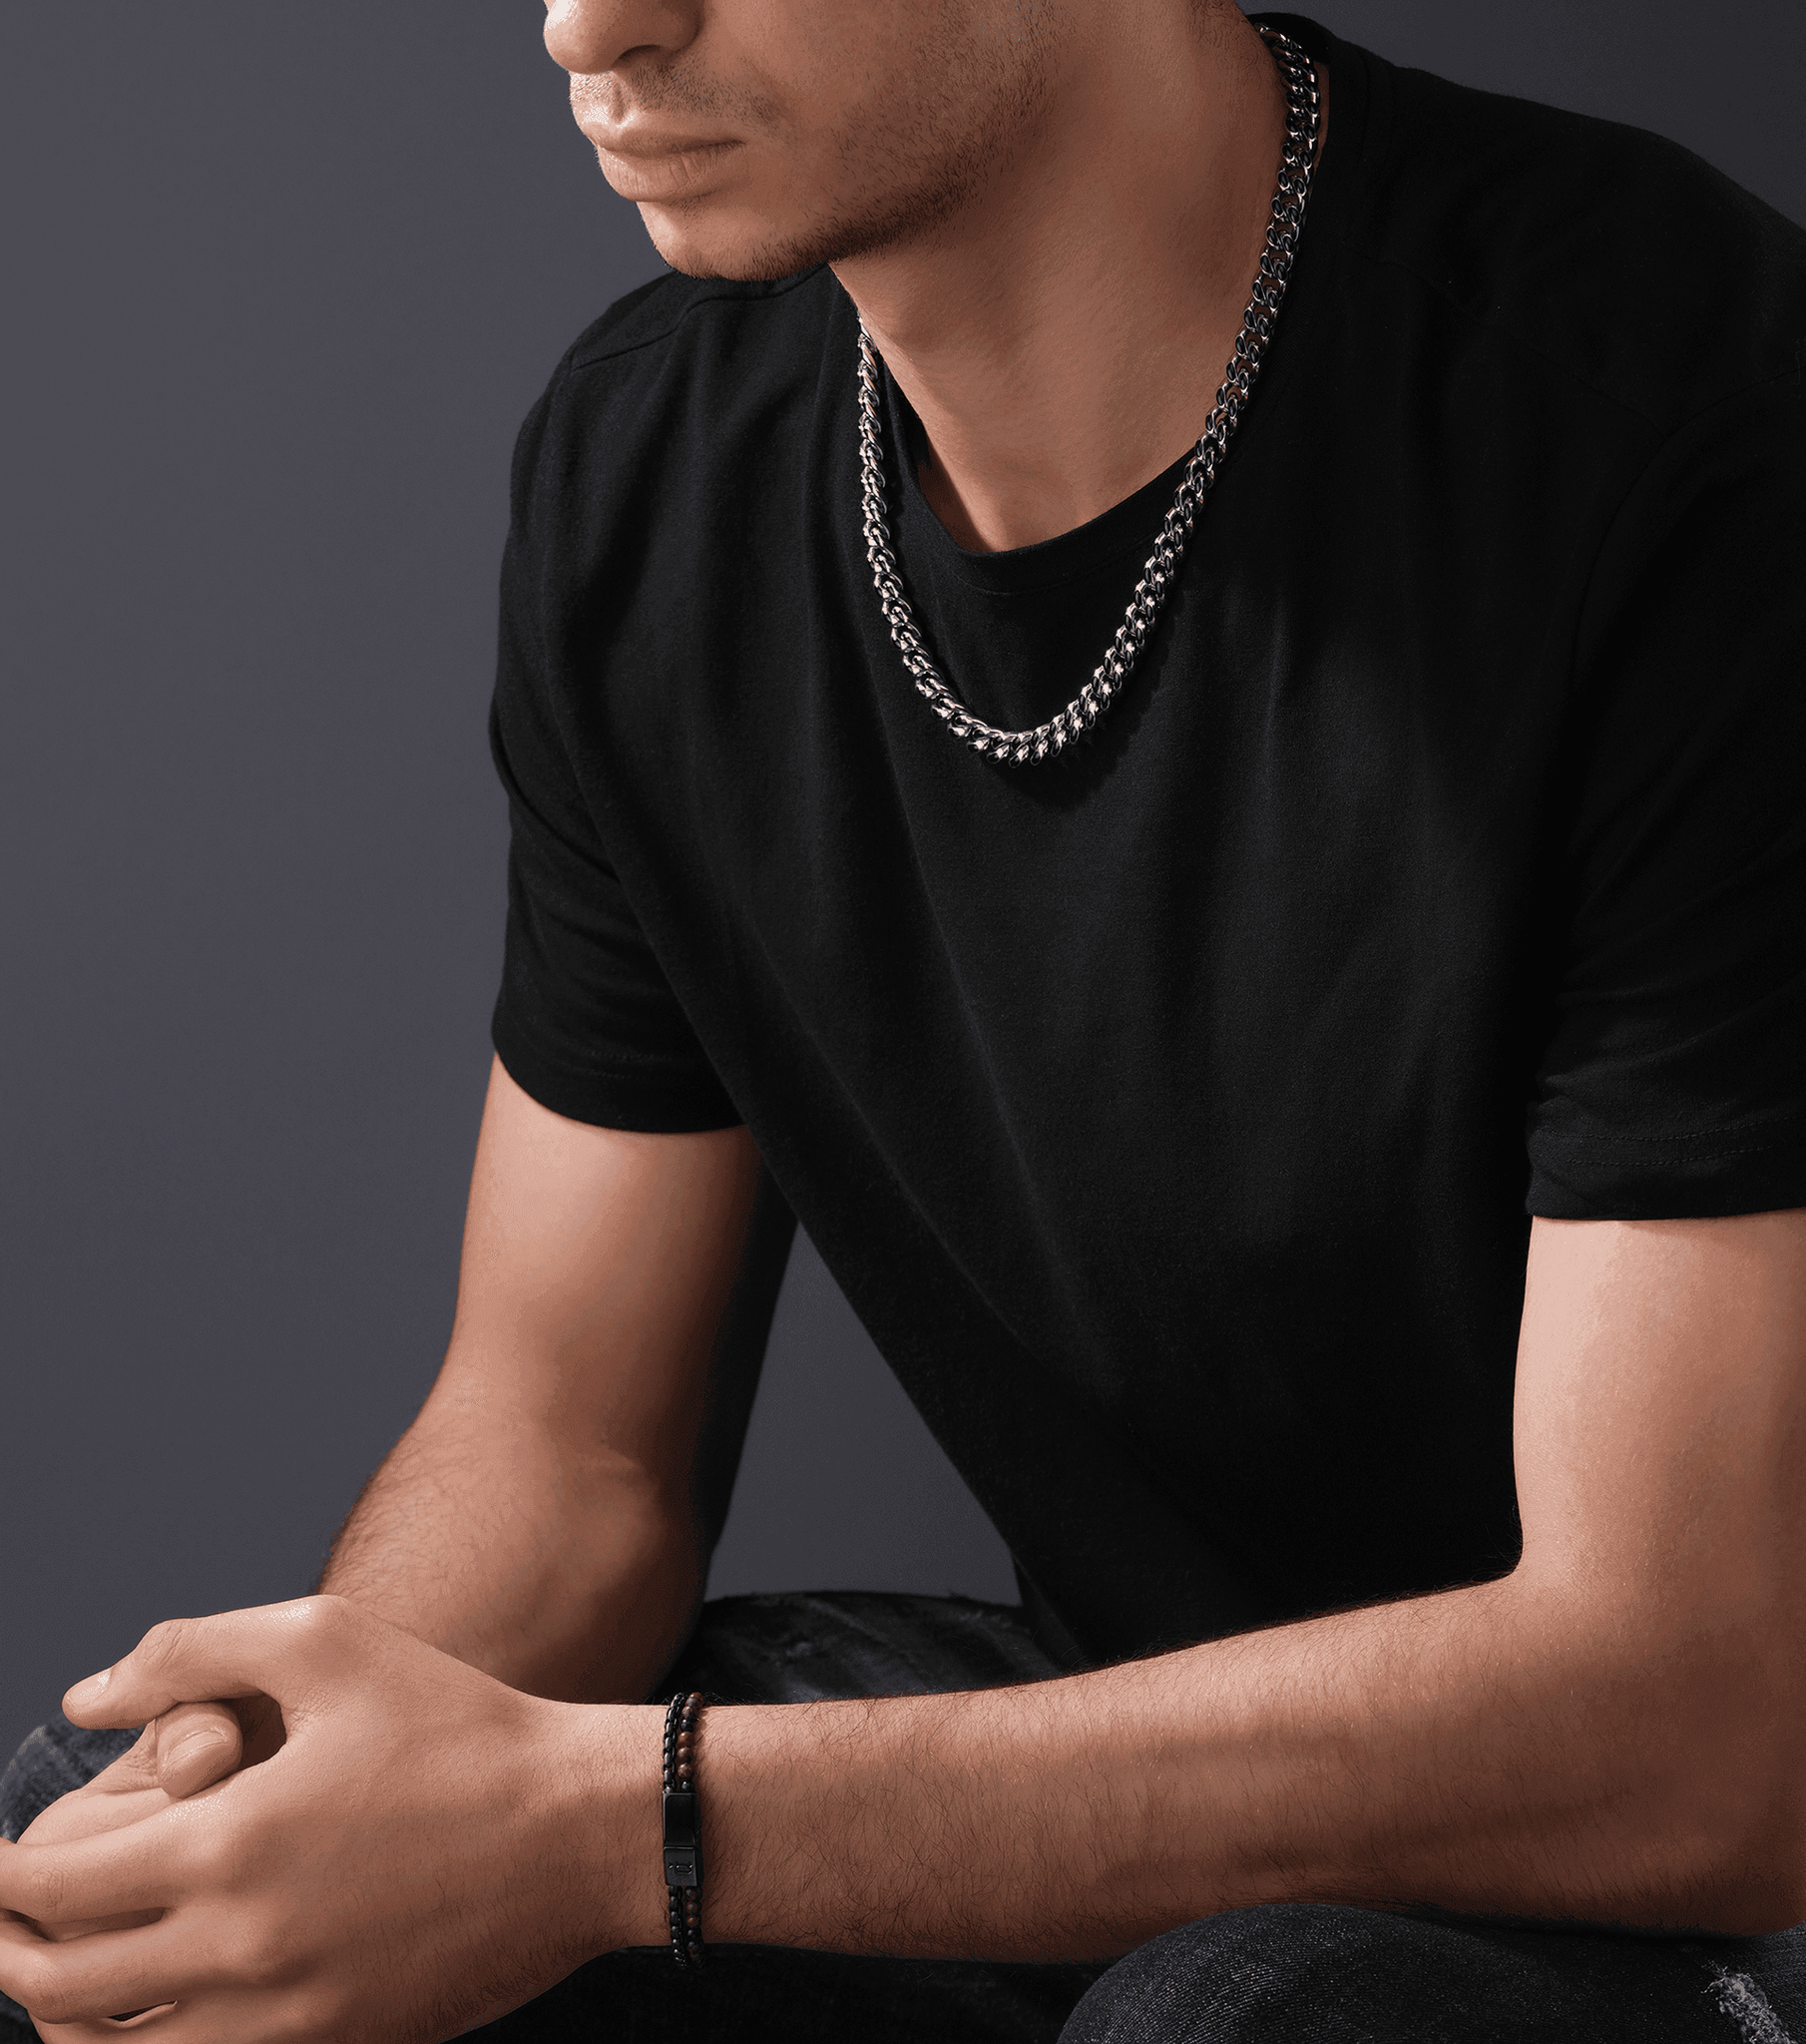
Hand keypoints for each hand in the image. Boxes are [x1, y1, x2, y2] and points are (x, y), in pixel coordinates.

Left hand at [0, 1597, 659, 2041]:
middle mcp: (240, 1949)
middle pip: (59, 1987)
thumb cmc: (457, 1723)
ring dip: (66, 2019)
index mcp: (228, 1843)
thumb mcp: (328, 1640)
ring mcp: (287, 2018)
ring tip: (60, 1975)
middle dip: (6, 1953)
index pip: (47, 1890)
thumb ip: (191, 1651)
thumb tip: (89, 1696)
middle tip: (1, 1919)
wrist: (579, 1829)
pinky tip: (152, 2011)